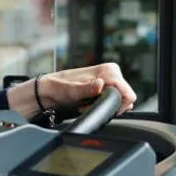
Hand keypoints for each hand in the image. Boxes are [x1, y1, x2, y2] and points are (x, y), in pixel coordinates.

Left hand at [7, 63, 135, 120]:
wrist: (47, 91)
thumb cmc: (57, 88)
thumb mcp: (71, 91)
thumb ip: (87, 89)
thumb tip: (100, 84)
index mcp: (108, 70)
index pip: (127, 92)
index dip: (116, 104)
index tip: (98, 105)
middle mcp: (111, 74)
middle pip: (124, 98)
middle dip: (108, 105)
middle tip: (88, 105)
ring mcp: (108, 82)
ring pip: (118, 101)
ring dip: (103, 106)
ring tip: (85, 104)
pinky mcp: (104, 89)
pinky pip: (111, 102)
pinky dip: (100, 105)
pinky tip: (87, 104)